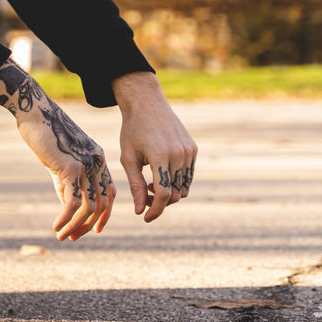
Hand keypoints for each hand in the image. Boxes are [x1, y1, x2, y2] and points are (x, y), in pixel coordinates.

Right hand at [0, 61, 114, 240]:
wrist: (36, 113)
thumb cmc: (45, 135)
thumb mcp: (61, 161)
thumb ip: (68, 182)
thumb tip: (69, 208)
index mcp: (99, 160)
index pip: (110, 194)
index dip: (104, 215)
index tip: (94, 230)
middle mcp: (98, 163)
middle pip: (101, 205)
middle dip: (87, 226)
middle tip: (71, 237)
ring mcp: (86, 165)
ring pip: (89, 207)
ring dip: (76, 226)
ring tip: (62, 235)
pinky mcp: (71, 168)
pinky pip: (73, 202)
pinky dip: (65, 219)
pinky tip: (56, 226)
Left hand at [113, 72, 196, 222]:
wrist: (147, 104)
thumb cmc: (132, 131)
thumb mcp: (128, 158)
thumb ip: (135, 186)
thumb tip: (140, 212)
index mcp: (160, 156)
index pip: (164, 194)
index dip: (155, 210)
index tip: (145, 218)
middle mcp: (179, 154)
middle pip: (176, 194)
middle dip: (160, 202)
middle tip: (143, 197)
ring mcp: (189, 151)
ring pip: (184, 187)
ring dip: (169, 193)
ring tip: (149, 184)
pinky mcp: (193, 149)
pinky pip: (188, 175)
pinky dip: (176, 181)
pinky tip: (159, 174)